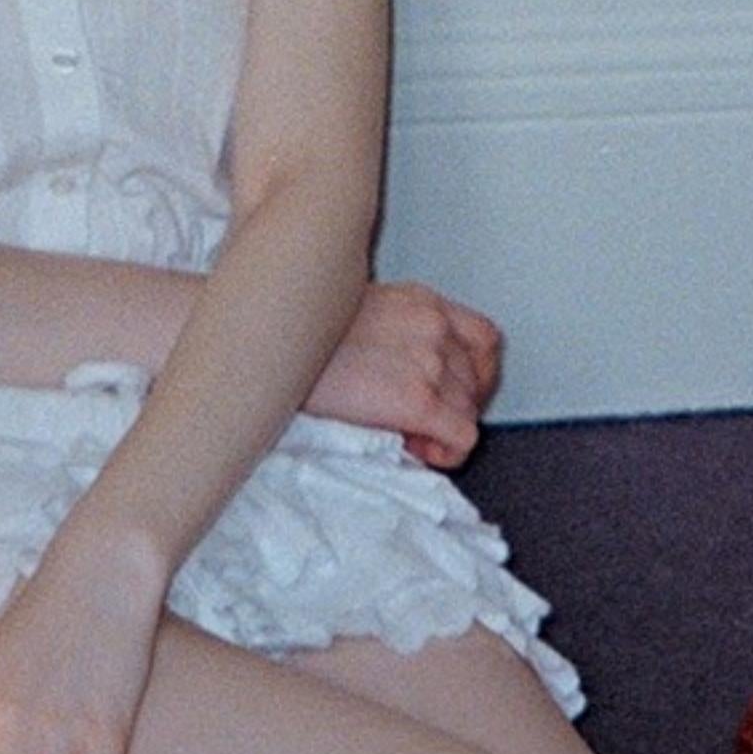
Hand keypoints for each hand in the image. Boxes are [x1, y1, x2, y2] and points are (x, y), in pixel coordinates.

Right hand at [306, 280, 502, 469]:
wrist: (270, 343)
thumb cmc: (297, 333)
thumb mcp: (356, 312)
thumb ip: (393, 332)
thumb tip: (403, 371)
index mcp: (421, 302)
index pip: (483, 339)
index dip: (476, 374)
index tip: (456, 393)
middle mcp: (433, 326)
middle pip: (476, 380)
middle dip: (453, 407)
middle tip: (420, 423)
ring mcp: (430, 362)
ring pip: (469, 410)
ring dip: (444, 429)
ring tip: (408, 435)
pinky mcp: (418, 400)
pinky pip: (462, 437)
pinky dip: (448, 451)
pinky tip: (418, 449)